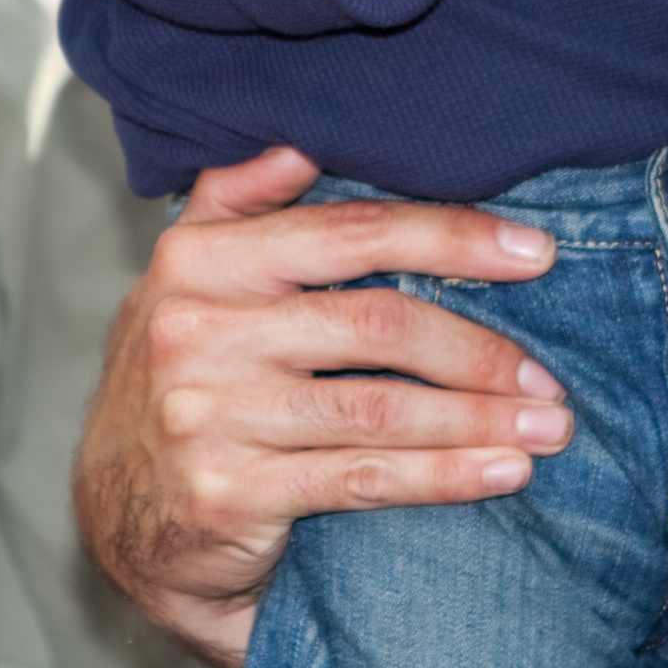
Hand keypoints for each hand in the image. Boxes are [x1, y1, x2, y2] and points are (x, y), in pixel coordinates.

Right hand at [73, 150, 566, 667]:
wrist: (118, 521)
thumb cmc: (178, 383)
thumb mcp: (183, 284)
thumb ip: (234, 207)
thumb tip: (295, 146)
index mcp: (197, 260)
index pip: (347, 233)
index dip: (450, 237)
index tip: (534, 253)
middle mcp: (195, 330)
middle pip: (375, 324)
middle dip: (479, 347)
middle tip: (549, 374)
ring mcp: (208, 414)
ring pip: (380, 409)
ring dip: (479, 418)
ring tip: (550, 426)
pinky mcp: (228, 493)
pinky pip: (362, 479)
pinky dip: (445, 476)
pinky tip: (503, 472)